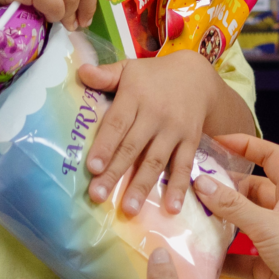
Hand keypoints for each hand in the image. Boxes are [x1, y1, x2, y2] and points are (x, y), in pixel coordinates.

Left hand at [79, 50, 218, 215]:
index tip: (92, 166)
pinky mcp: (191, 141)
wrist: (197, 77)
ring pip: (156, 160)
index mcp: (135, 95)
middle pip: (133, 146)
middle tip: (98, 196)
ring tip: (130, 209)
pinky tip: (171, 208)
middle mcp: (155, 114)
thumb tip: (81, 72)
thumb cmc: (153, 76)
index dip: (105, 145)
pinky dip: (179, 187)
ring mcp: (175, 130)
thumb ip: (105, 75)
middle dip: (115, 172)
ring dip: (143, 185)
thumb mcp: (129, 69)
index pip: (117, 122)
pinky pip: (184, 166)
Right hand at [196, 134, 278, 278]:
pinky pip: (238, 257)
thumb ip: (233, 205)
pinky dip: (222, 257)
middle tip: (192, 187)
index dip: (247, 145)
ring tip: (190, 217)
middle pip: (249, 190)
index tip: (218, 143)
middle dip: (224, 188)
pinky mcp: (266, 266)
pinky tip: (201, 255)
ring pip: (242, 223)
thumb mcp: (268, 224)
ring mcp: (274, 240)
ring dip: (220, 222)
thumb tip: (201, 183)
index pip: (271, 157)